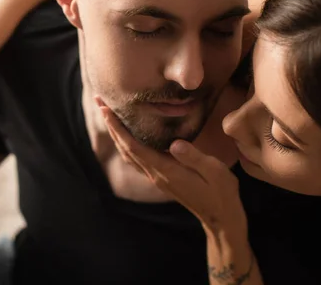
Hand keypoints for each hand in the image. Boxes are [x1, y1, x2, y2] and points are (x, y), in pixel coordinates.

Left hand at [97, 99, 246, 235]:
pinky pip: (137, 159)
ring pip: (128, 154)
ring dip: (116, 134)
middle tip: (100, 102)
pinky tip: (126, 135)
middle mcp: (156, 174)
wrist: (221, 218)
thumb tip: (174, 143)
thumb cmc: (221, 192)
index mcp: (166, 171)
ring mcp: (157, 178)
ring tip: (108, 115)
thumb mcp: (214, 172)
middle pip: (125, 148)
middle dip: (111, 126)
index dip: (118, 128)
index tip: (106, 109)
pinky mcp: (161, 178)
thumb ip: (194, 157)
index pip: (134, 147)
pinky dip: (126, 144)